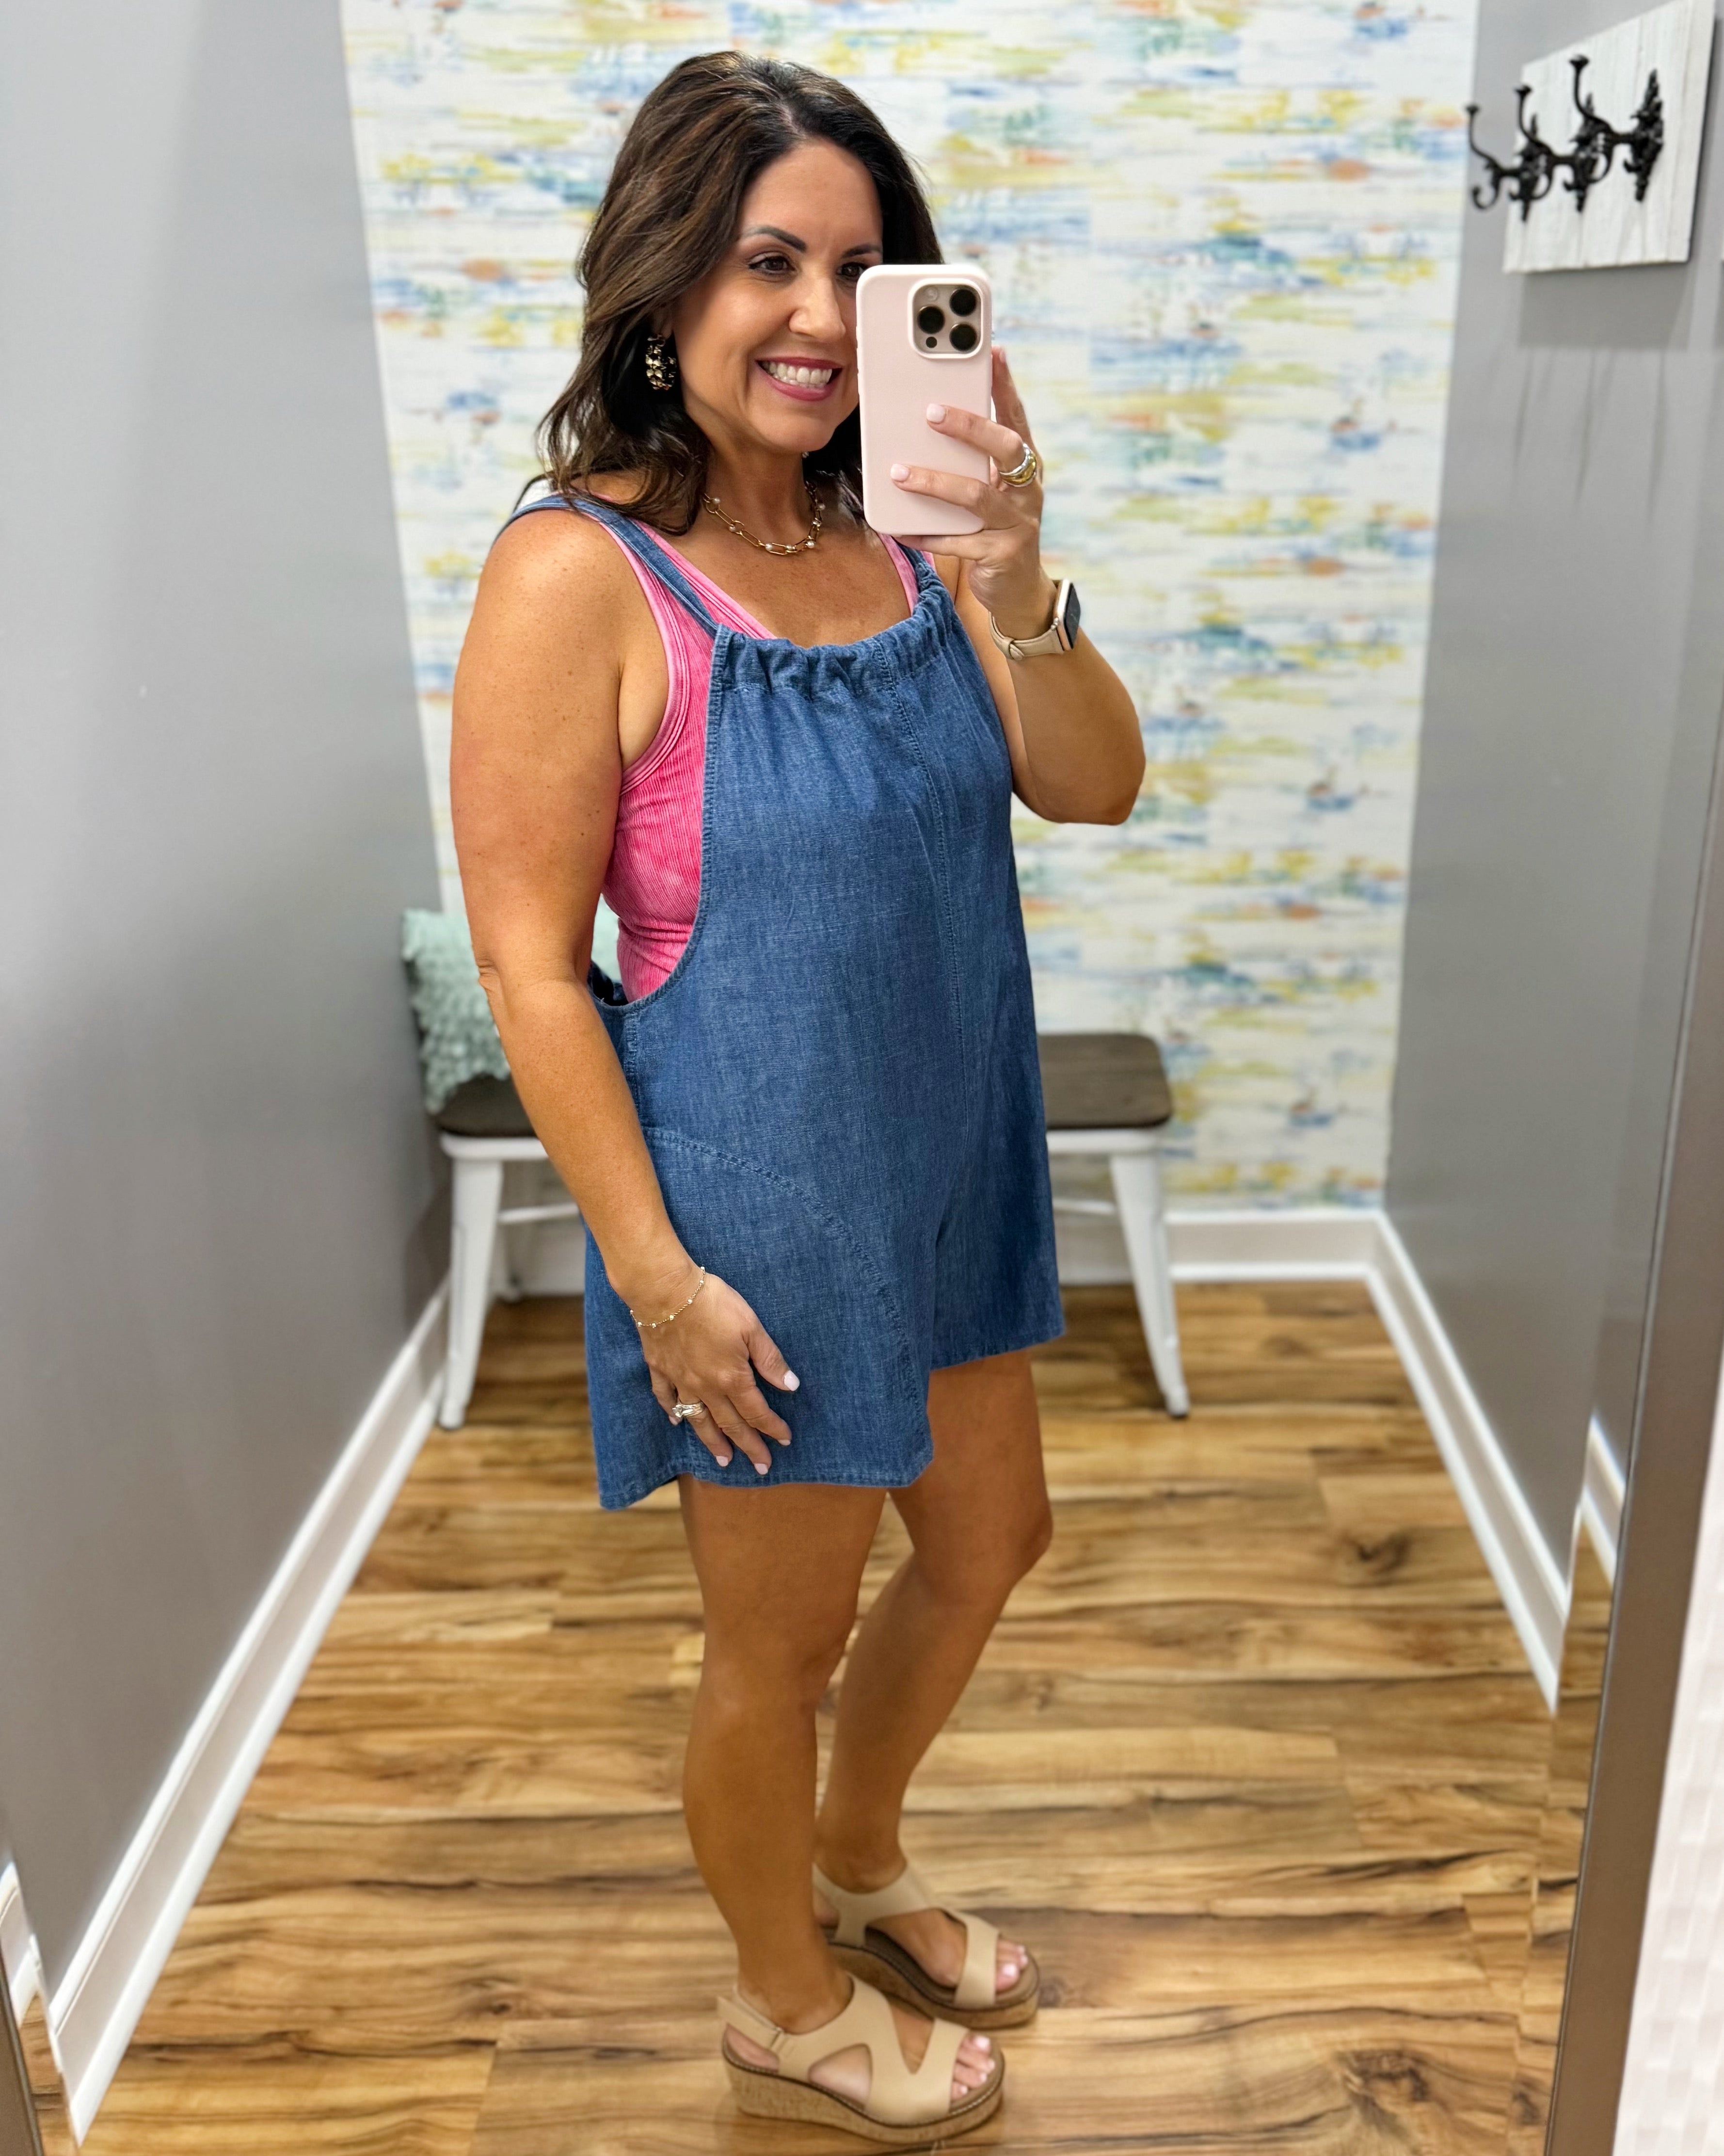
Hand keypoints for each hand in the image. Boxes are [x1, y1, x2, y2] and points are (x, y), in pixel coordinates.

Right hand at [636, 1266, 798, 1475]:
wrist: (665, 1290)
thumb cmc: (713, 1303)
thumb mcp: (751, 1326)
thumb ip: (770, 1359)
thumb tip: (791, 1386)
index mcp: (731, 1378)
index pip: (757, 1411)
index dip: (773, 1428)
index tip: (785, 1441)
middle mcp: (706, 1388)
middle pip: (730, 1424)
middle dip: (749, 1446)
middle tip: (761, 1466)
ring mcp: (680, 1381)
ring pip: (699, 1420)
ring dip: (713, 1442)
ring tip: (724, 1459)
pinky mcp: (659, 1369)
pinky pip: (666, 1398)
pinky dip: (673, 1413)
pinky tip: (677, 1423)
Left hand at [890, 345, 1053, 636]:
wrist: (1017, 591)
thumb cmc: (996, 528)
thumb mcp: (991, 490)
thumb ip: (972, 462)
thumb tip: (925, 422)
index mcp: (1026, 467)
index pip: (1017, 418)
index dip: (1006, 386)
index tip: (993, 352)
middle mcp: (1028, 491)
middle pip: (1006, 448)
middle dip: (970, 426)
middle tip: (931, 412)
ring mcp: (1017, 524)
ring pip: (976, 496)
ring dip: (935, 482)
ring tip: (899, 472)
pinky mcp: (1000, 555)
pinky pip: (957, 544)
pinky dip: (927, 536)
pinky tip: (901, 529)